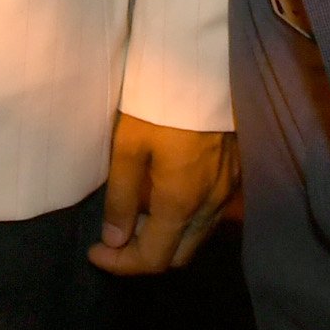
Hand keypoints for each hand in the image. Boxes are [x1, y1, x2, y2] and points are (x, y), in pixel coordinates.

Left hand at [90, 114, 238, 274]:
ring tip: (133, 218)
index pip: (153, 259)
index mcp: (181, 203)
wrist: (200, 64)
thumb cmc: (157, 102)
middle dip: (143, 257)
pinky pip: (208, 216)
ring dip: (165, 240)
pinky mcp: (234, 175)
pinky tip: (162, 199)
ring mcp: (227, 192)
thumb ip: (120, 198)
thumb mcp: (127, 146)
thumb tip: (114, 240)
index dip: (121, 265)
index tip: (95, 252)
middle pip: (178, 256)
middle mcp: (210, 206)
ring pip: (196, 238)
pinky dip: (184, 222)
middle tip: (113, 238)